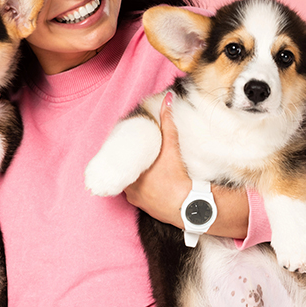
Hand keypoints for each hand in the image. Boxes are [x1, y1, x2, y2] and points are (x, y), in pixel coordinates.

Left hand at [124, 93, 190, 227]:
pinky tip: (149, 185)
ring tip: (143, 169)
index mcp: (129, 171)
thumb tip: (168, 98)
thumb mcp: (171, 146)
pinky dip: (142, 191)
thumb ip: (168, 122)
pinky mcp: (143, 208)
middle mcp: (127, 187)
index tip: (126, 145)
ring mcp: (135, 199)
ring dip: (134, 178)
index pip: (118, 159)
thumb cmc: (176, 175)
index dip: (122, 152)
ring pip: (129, 185)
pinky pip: (137, 197)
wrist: (188, 204)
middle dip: (129, 165)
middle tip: (135, 155)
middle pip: (123, 172)